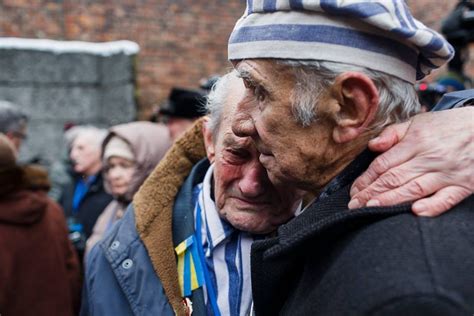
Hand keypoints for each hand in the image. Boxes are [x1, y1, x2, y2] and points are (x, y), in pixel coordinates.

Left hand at [349, 107, 473, 215]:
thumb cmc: (447, 126)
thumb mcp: (418, 122)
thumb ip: (392, 133)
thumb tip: (372, 146)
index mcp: (416, 141)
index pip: (384, 163)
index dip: (366, 178)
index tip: (353, 190)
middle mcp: (430, 158)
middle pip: (394, 178)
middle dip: (371, 192)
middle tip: (354, 205)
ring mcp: (447, 172)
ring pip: (415, 189)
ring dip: (391, 200)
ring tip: (371, 208)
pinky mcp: (463, 185)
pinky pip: (447, 199)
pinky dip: (432, 206)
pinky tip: (415, 212)